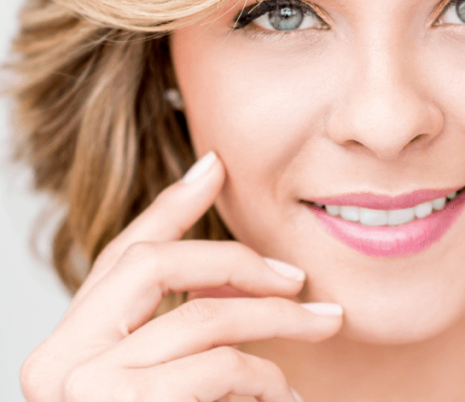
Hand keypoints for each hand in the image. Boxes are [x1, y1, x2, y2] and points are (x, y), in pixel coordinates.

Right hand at [20, 151, 341, 401]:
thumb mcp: (177, 384)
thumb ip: (188, 336)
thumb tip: (252, 282)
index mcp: (72, 348)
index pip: (122, 257)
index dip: (171, 207)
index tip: (215, 166)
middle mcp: (60, 363)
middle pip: (154, 266)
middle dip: (238, 261)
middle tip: (301, 279)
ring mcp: (82, 390)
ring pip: (204, 318)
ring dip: (279, 322)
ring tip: (325, 326)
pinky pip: (218, 368)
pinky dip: (267, 379)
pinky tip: (286, 401)